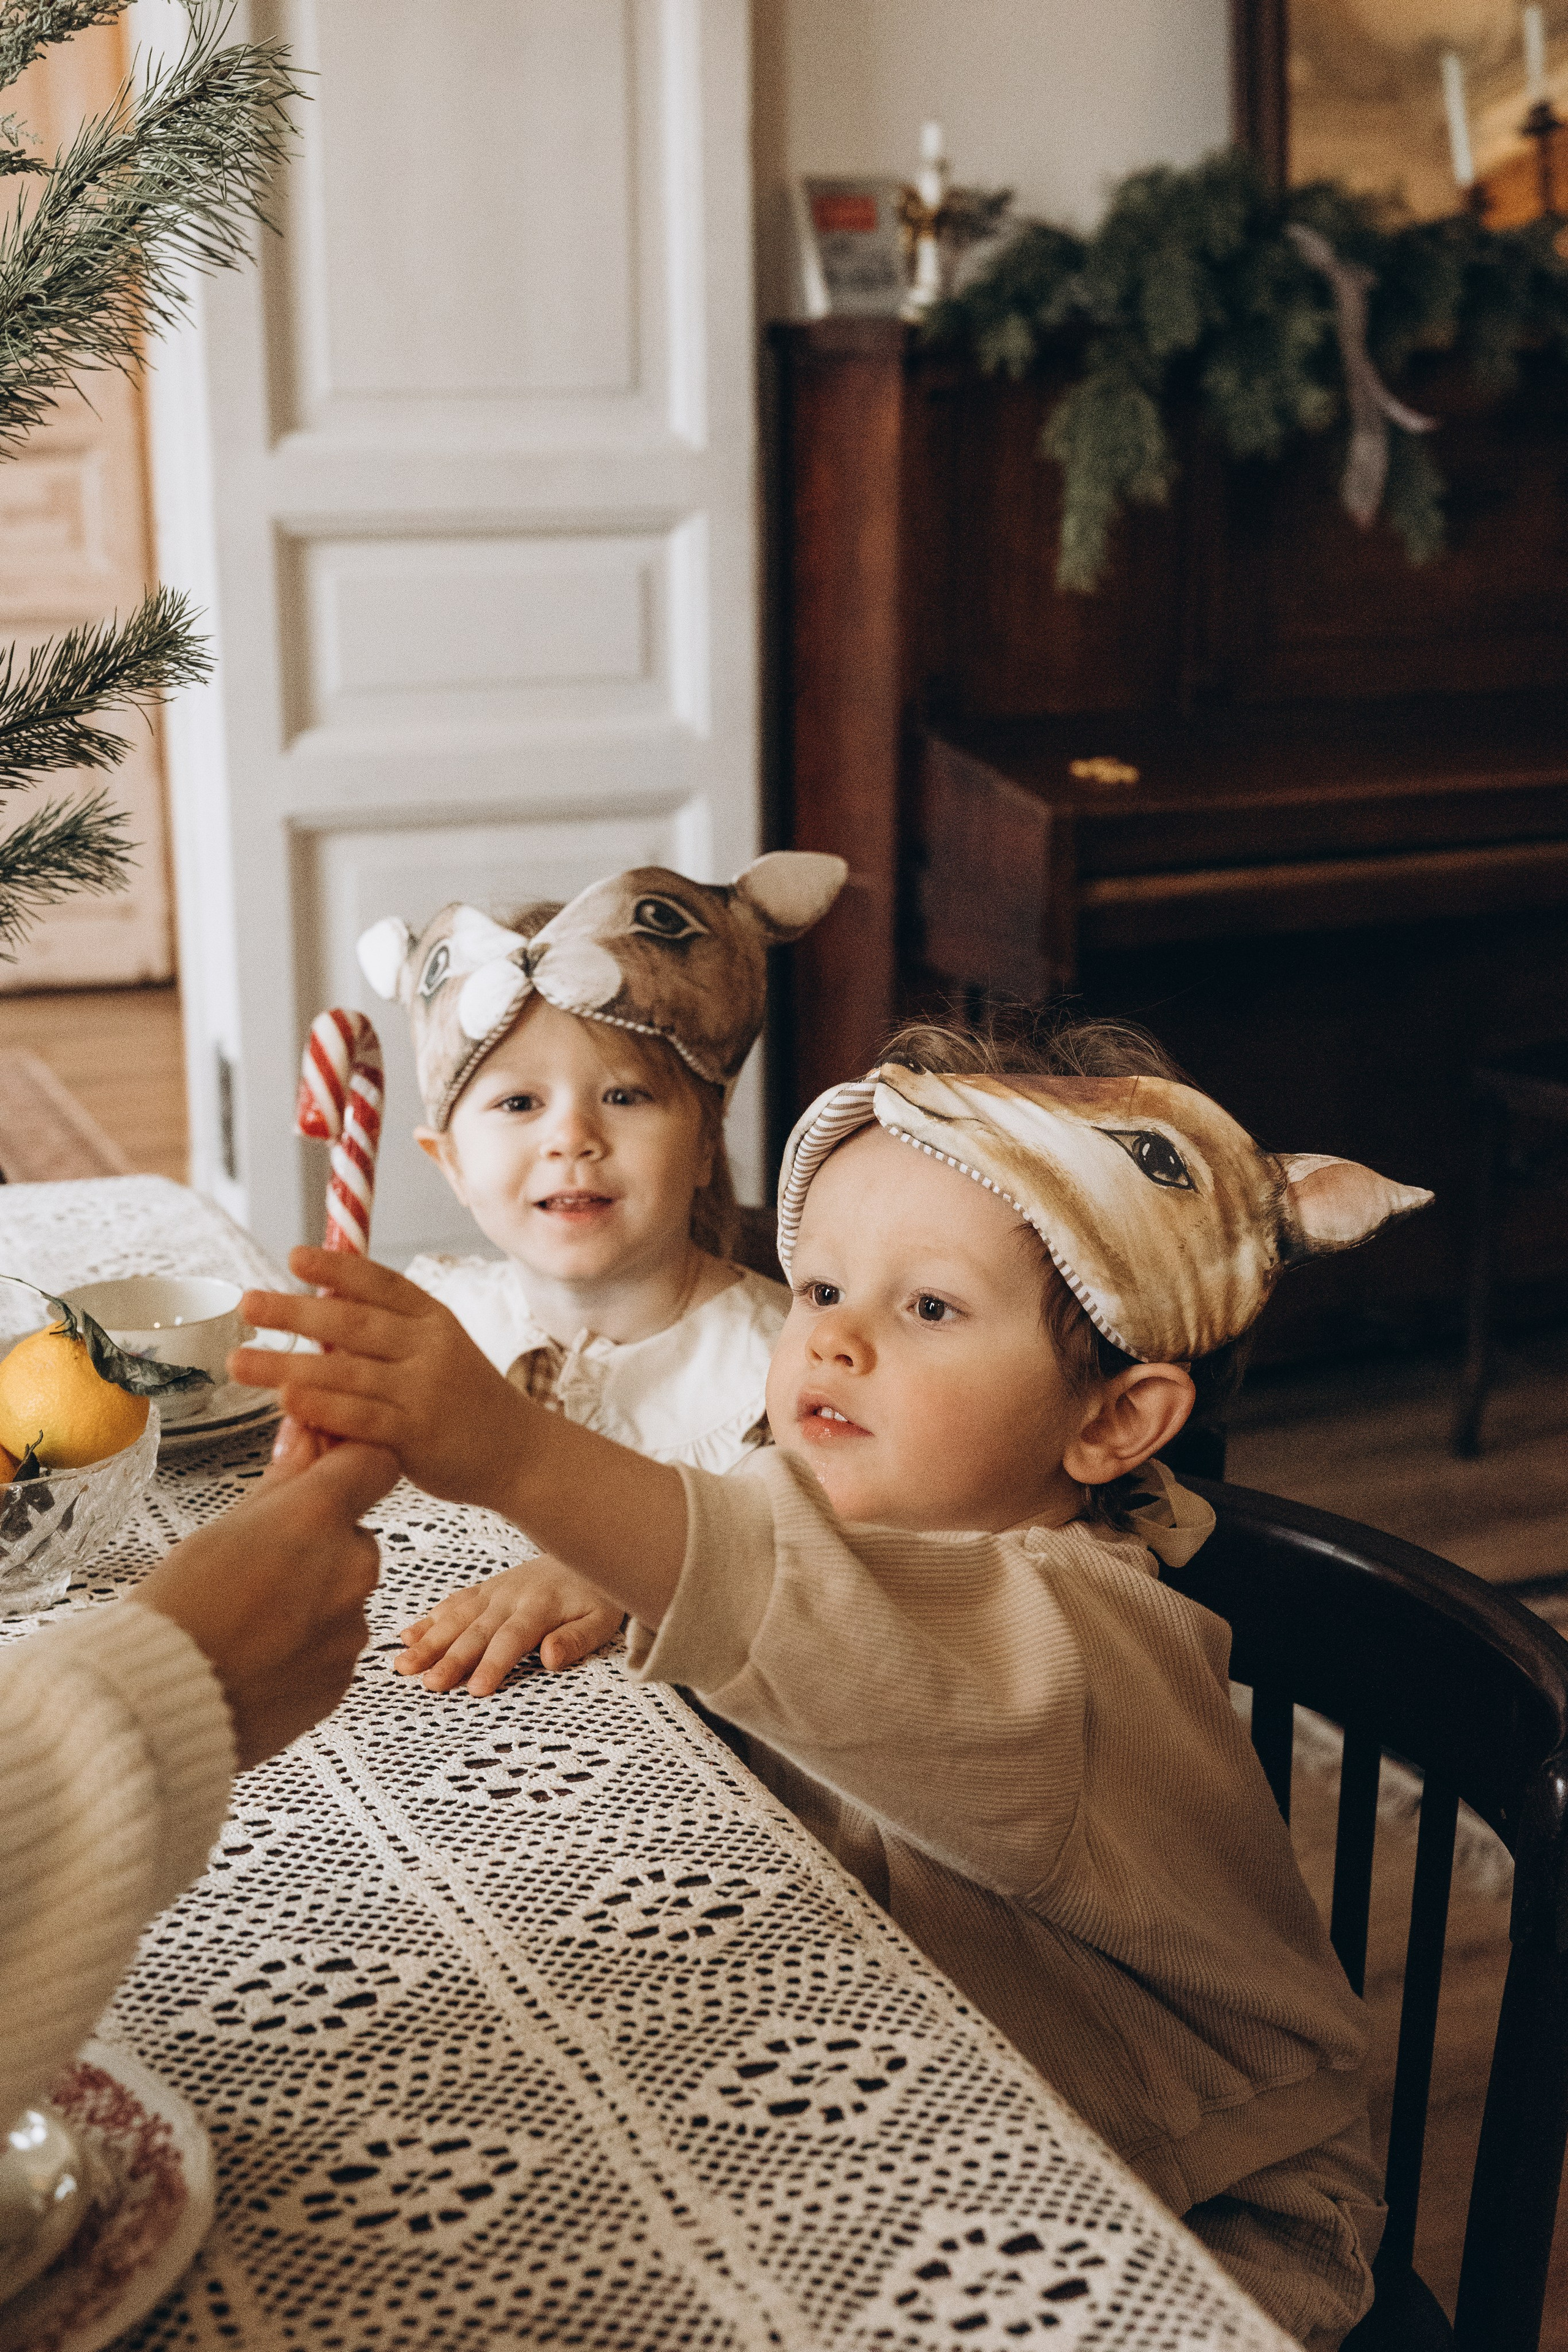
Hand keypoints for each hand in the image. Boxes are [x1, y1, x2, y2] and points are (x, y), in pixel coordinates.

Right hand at [132, 1438, 397, 1769]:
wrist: (161, 1704)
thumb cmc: (179, 1610)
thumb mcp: (222, 1528)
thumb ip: (280, 1483)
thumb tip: (306, 1437)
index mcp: (317, 1519)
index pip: (374, 1464)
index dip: (351, 1467)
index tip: (326, 1476)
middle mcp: (349, 1570)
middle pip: (355, 1537)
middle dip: (319, 1546)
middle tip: (259, 1570)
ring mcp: (350, 1629)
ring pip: (343, 1596)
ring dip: (311, 1600)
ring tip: (249, 1623)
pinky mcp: (343, 1679)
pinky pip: (333, 1648)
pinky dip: (305, 1648)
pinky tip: (259, 1657)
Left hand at [230, 1248, 687, 1629]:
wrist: (519, 1453)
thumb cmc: (467, 1402)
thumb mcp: (440, 1350)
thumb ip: (388, 1332)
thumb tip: (323, 1303)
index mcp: (434, 1319)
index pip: (381, 1283)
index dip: (337, 1267)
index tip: (294, 1257)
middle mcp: (430, 1348)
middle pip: (352, 1322)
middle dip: (294, 1311)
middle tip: (247, 1303)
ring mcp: (424, 1391)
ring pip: (345, 1371)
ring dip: (287, 1364)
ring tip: (240, 1360)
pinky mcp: (416, 1435)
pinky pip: (359, 1416)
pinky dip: (320, 1407)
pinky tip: (286, 1402)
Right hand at [396, 1557, 623, 1693]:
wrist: (588, 1549)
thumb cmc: (597, 1594)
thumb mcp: (601, 1620)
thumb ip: (577, 1640)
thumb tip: (551, 1657)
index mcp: (540, 1606)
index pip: (512, 1639)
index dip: (493, 1664)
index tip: (476, 1689)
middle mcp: (511, 1596)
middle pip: (477, 1631)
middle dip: (451, 1658)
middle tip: (429, 1683)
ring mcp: (495, 1590)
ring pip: (457, 1617)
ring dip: (429, 1641)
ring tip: (403, 1665)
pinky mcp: (486, 1588)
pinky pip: (455, 1602)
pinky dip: (431, 1618)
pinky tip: (408, 1636)